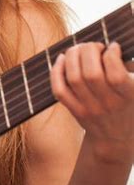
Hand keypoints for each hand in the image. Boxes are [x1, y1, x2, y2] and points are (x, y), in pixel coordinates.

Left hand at [51, 41, 133, 163]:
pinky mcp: (75, 111)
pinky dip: (56, 71)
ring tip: (80, 49)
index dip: (111, 54)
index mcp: (128, 96)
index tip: (112, 46)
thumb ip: (128, 69)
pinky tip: (62, 58)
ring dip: (73, 56)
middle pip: (91, 73)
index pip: (115, 75)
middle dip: (90, 51)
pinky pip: (59, 90)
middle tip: (94, 46)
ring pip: (74, 78)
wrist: (114, 138)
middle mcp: (108, 104)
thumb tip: (113, 46)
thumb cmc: (129, 105)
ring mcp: (89, 109)